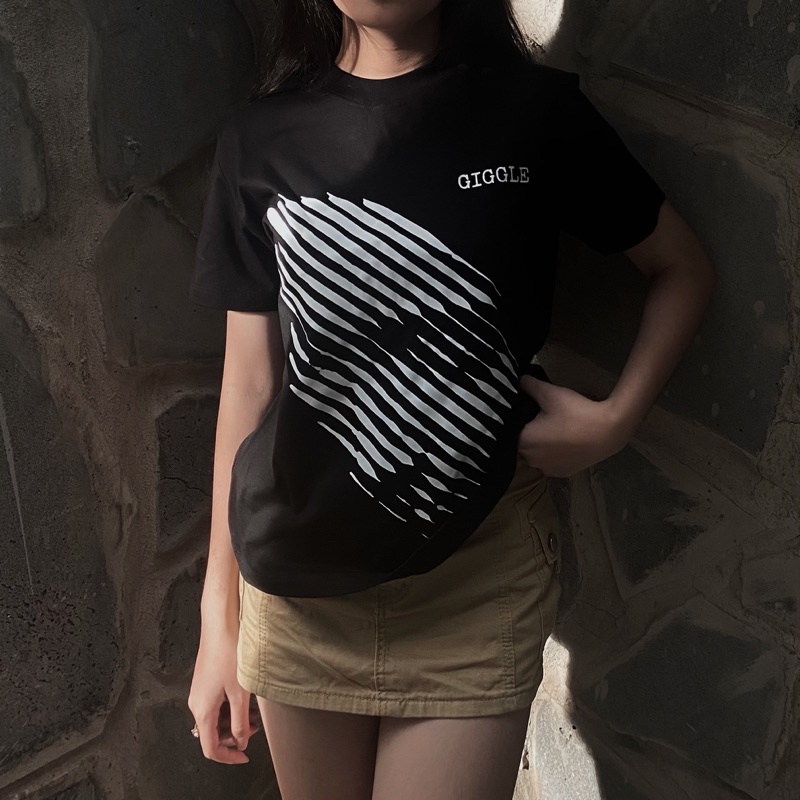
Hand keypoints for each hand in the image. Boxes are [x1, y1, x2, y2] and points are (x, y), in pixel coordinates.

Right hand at [187, 622, 261, 763]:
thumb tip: (241, 740)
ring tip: (253, 711)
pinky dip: (230, 706)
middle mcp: (196, 703)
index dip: (228, 757)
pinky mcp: (206, 681)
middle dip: (234, 735)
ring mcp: (200, 691)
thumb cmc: (227, 652)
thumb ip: (240, 720)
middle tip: (254, 727)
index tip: (245, 756)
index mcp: (202, 710)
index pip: (210, 748)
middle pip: (213, 734)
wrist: (220, 624)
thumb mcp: (240, 692)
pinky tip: (245, 697)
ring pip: (216, 718)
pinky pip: (216, 703)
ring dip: (234, 720)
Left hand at [516, 375, 632, 477]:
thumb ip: (530, 386)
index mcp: (524, 441)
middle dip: (530, 431)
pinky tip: (564, 441)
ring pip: (537, 454)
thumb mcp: (550, 393)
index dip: (519, 419)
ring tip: (556, 428)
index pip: (512, 429)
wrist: (608, 431)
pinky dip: (554, 454)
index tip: (530, 410)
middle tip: (543, 417)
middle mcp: (531, 459)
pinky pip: (550, 462)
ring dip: (542, 444)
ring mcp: (547, 469)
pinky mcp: (562, 473)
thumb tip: (519, 380)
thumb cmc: (575, 412)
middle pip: (523, 443)